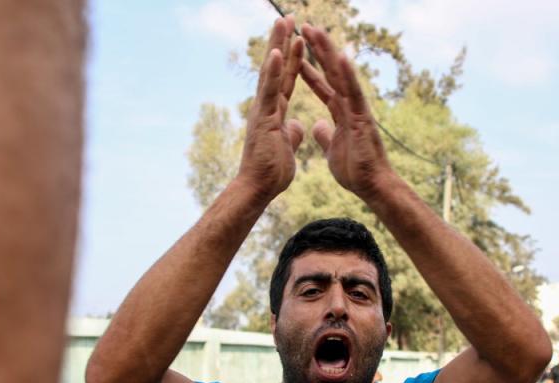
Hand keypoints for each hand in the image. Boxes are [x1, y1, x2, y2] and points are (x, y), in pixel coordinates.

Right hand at [236, 17, 304, 200]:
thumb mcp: (288, 148)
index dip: (293, 60)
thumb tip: (297, 126)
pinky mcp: (263, 118)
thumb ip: (291, 133)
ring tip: (283, 22)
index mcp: (274, 112)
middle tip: (289, 17)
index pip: (286, 80)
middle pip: (276, 69)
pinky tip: (278, 51)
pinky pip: (269, 90)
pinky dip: (273, 70)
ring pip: (271, 73)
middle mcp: (266, 107)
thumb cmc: (271, 172)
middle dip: (283, 42)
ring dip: (277, 45)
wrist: (258, 188)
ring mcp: (263, 110)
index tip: (299, 38)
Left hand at [298, 24, 392, 198]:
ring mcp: (357, 109)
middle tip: (304, 26)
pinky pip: (353, 93)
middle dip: (317, 49)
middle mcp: (349, 105)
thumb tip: (317, 124)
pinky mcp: (362, 118)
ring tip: (316, 30)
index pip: (322, 85)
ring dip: (329, 52)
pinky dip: (347, 75)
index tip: (296, 51)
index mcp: (340, 112)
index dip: (308, 68)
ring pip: (341, 75)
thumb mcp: (331, 149)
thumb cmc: (355, 170)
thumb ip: (325, 134)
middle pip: (331, 72)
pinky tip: (340, 57)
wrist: (370, 186)